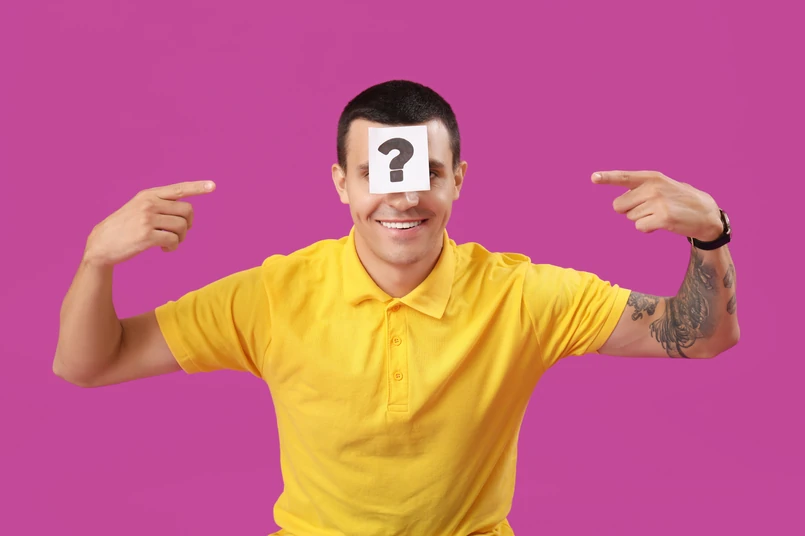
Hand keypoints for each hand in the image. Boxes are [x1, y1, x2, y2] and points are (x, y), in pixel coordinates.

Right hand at [83, 181, 215, 266]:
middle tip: (178, 234)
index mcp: (149, 195)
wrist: (101, 243)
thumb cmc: (124, 227)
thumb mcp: (139, 208)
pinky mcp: (146, 235)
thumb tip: (187, 212)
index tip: (213, 185)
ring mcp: (147, 219)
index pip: (179, 189)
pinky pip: (173, 241)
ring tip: (169, 243)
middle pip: (187, 211)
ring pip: (182, 227)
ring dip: (180, 238)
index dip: (197, 187)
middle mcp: (149, 203)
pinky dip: (173, 247)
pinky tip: (163, 250)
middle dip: (188, 225)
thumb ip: (160, 205)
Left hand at [592, 170, 721, 240]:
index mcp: (652, 177)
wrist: (707, 214)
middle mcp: (653, 187)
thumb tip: (618, 204)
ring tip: (660, 214)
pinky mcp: (663, 218)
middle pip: (619, 205)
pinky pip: (639, 227)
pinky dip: (647, 229)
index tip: (593, 177)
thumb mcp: (663, 186)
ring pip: (630, 217)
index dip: (607, 178)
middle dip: (629, 210)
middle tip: (650, 209)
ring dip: (642, 219)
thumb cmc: (680, 200)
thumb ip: (641, 188)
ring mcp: (658, 202)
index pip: (624, 177)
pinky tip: (662, 224)